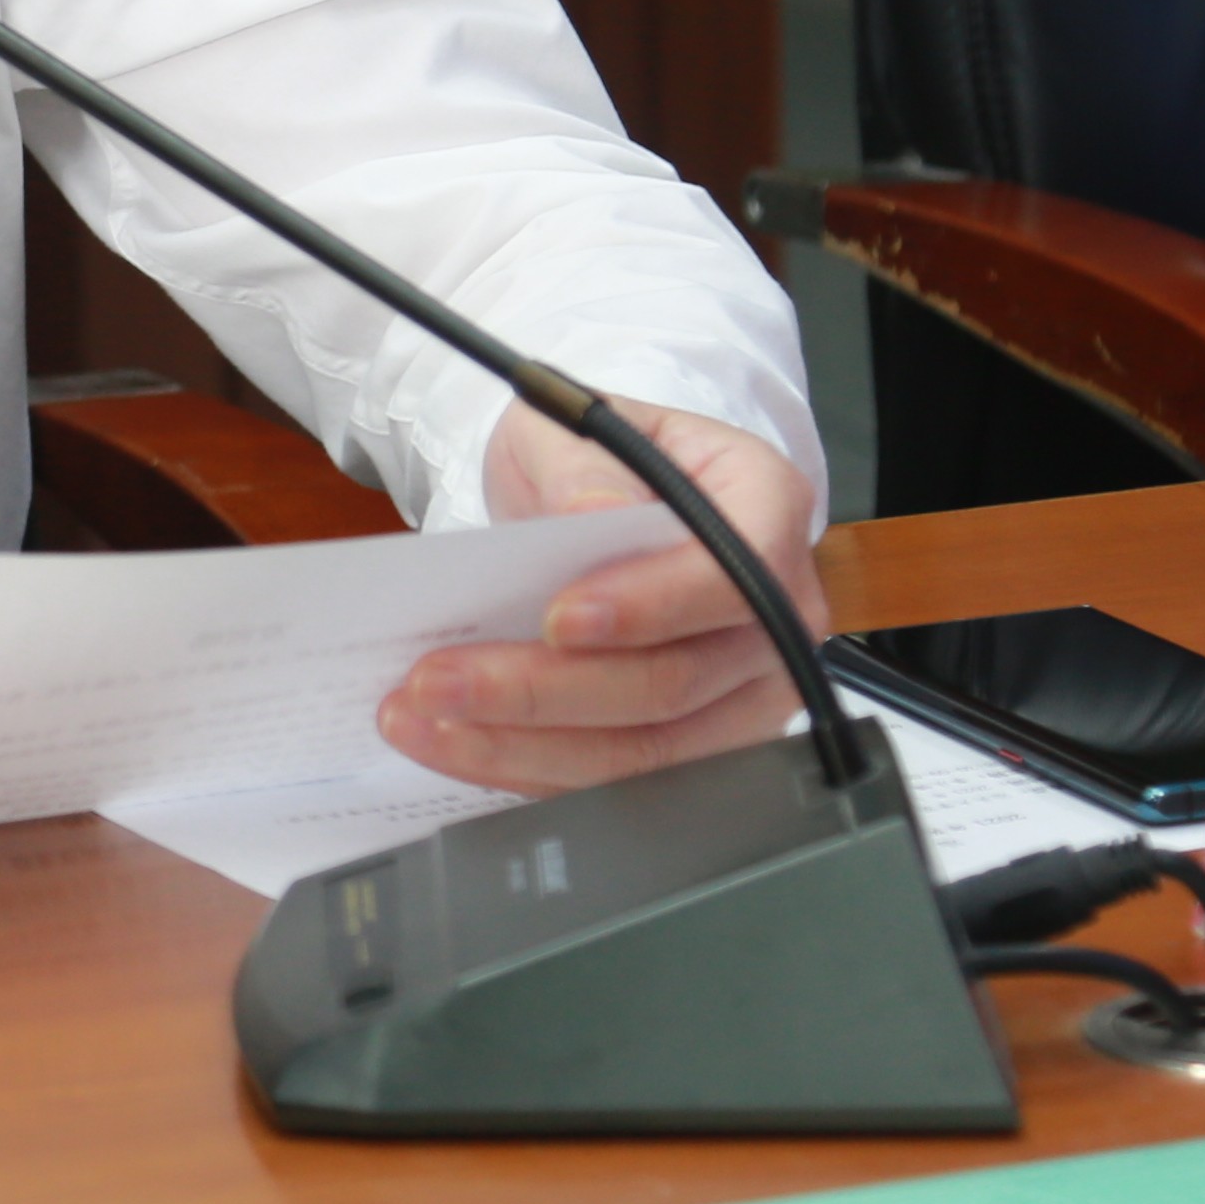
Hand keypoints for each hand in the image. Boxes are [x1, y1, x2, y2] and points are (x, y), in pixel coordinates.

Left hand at [377, 402, 827, 795]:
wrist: (592, 495)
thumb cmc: (596, 457)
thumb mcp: (576, 423)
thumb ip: (584, 465)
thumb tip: (592, 512)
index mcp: (768, 504)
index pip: (732, 574)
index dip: (649, 607)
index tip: (557, 618)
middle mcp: (780, 609)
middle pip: (678, 679)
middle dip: (546, 690)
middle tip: (439, 680)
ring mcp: (749, 690)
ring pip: (646, 751)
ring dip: (525, 745)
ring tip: (424, 719)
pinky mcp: (705, 744)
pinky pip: (622, 781)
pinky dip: (533, 771)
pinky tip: (458, 748)